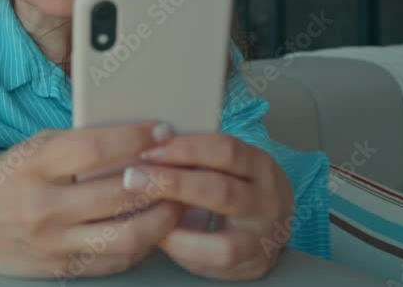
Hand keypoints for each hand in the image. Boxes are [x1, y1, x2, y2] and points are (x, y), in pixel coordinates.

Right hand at [0, 122, 186, 278]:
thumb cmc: (5, 178)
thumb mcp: (33, 148)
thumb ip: (78, 145)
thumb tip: (135, 139)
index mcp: (36, 165)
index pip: (95, 148)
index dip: (135, 137)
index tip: (161, 130)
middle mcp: (44, 206)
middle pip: (118, 195)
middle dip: (160, 181)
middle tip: (181, 169)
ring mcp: (53, 242)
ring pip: (125, 237)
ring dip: (160, 220)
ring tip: (176, 204)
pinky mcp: (61, 269)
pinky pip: (114, 261)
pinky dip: (141, 245)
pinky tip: (151, 229)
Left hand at [124, 133, 293, 280]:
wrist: (268, 231)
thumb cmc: (233, 190)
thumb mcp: (224, 166)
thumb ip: (194, 157)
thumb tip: (145, 142)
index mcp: (258, 164)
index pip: (223, 149)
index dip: (183, 148)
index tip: (147, 149)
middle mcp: (267, 199)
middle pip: (220, 189)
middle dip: (172, 182)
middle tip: (133, 177)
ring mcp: (263, 234)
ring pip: (221, 234)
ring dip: (176, 222)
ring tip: (144, 211)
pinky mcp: (254, 261)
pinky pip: (217, 257)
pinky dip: (185, 246)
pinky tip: (161, 236)